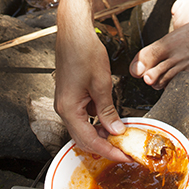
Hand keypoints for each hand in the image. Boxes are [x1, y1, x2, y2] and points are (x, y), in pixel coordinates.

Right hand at [54, 24, 127, 162]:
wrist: (74, 32)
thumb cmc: (83, 52)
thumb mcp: (101, 83)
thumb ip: (107, 110)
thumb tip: (115, 130)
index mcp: (68, 109)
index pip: (89, 141)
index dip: (108, 151)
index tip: (123, 156)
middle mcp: (64, 108)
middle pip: (84, 138)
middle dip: (105, 145)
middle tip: (124, 149)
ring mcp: (67, 102)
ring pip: (84, 127)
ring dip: (101, 132)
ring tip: (120, 134)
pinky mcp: (71, 95)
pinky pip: (84, 115)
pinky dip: (97, 119)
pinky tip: (111, 116)